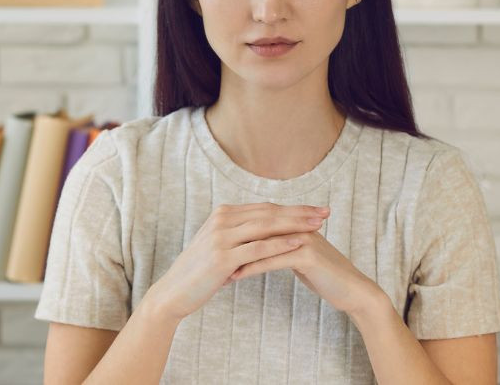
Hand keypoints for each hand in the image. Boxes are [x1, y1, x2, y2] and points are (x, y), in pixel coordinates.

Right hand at [146, 202, 329, 323]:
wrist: (173, 292)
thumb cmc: (199, 273)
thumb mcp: (218, 246)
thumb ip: (238, 234)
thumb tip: (263, 230)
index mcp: (223, 214)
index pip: (265, 207)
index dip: (292, 208)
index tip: (315, 209)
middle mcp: (222, 220)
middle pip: (269, 212)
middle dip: (300, 212)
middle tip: (325, 212)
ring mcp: (221, 237)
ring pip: (266, 226)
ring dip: (295, 224)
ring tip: (318, 225)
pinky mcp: (222, 257)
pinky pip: (257, 247)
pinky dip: (280, 243)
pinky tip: (299, 242)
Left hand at [226, 220, 384, 317]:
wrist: (352, 290)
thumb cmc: (325, 275)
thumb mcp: (299, 255)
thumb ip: (281, 245)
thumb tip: (259, 243)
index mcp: (295, 223)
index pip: (259, 220)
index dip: (236, 231)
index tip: (212, 242)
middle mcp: (298, 226)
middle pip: (257, 227)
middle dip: (232, 240)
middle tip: (206, 251)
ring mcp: (303, 238)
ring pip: (262, 242)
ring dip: (236, 254)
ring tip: (215, 265)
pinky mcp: (307, 256)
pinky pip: (272, 259)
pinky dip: (251, 267)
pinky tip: (234, 276)